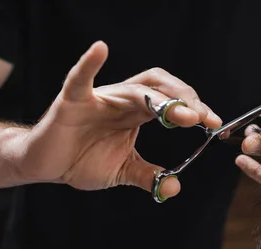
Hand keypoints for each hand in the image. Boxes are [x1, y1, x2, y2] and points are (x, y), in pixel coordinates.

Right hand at [9, 41, 221, 199]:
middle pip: (159, 87)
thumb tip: (174, 186)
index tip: (214, 123)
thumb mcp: (122, 171)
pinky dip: (89, 63)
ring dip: (160, 99)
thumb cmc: (82, 160)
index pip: (170, 102)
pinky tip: (100, 49)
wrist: (47, 165)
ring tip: (182, 113)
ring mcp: (99, 99)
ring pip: (133, 89)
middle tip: (204, 117)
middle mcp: (122, 101)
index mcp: (136, 114)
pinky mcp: (72, 101)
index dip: (192, 109)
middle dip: (184, 100)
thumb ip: (148, 176)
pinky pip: (80, 79)